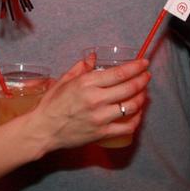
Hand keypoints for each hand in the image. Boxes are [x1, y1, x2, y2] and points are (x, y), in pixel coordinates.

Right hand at [25, 55, 150, 151]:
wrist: (43, 130)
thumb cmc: (51, 105)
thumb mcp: (64, 81)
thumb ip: (80, 68)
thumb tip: (92, 57)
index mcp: (86, 84)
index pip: (119, 73)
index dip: (135, 67)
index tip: (144, 63)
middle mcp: (96, 99)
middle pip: (129, 88)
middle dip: (143, 80)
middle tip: (146, 76)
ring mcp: (100, 117)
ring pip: (131, 106)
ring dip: (142, 98)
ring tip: (143, 93)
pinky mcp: (102, 133)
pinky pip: (127, 126)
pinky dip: (136, 119)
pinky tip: (137, 113)